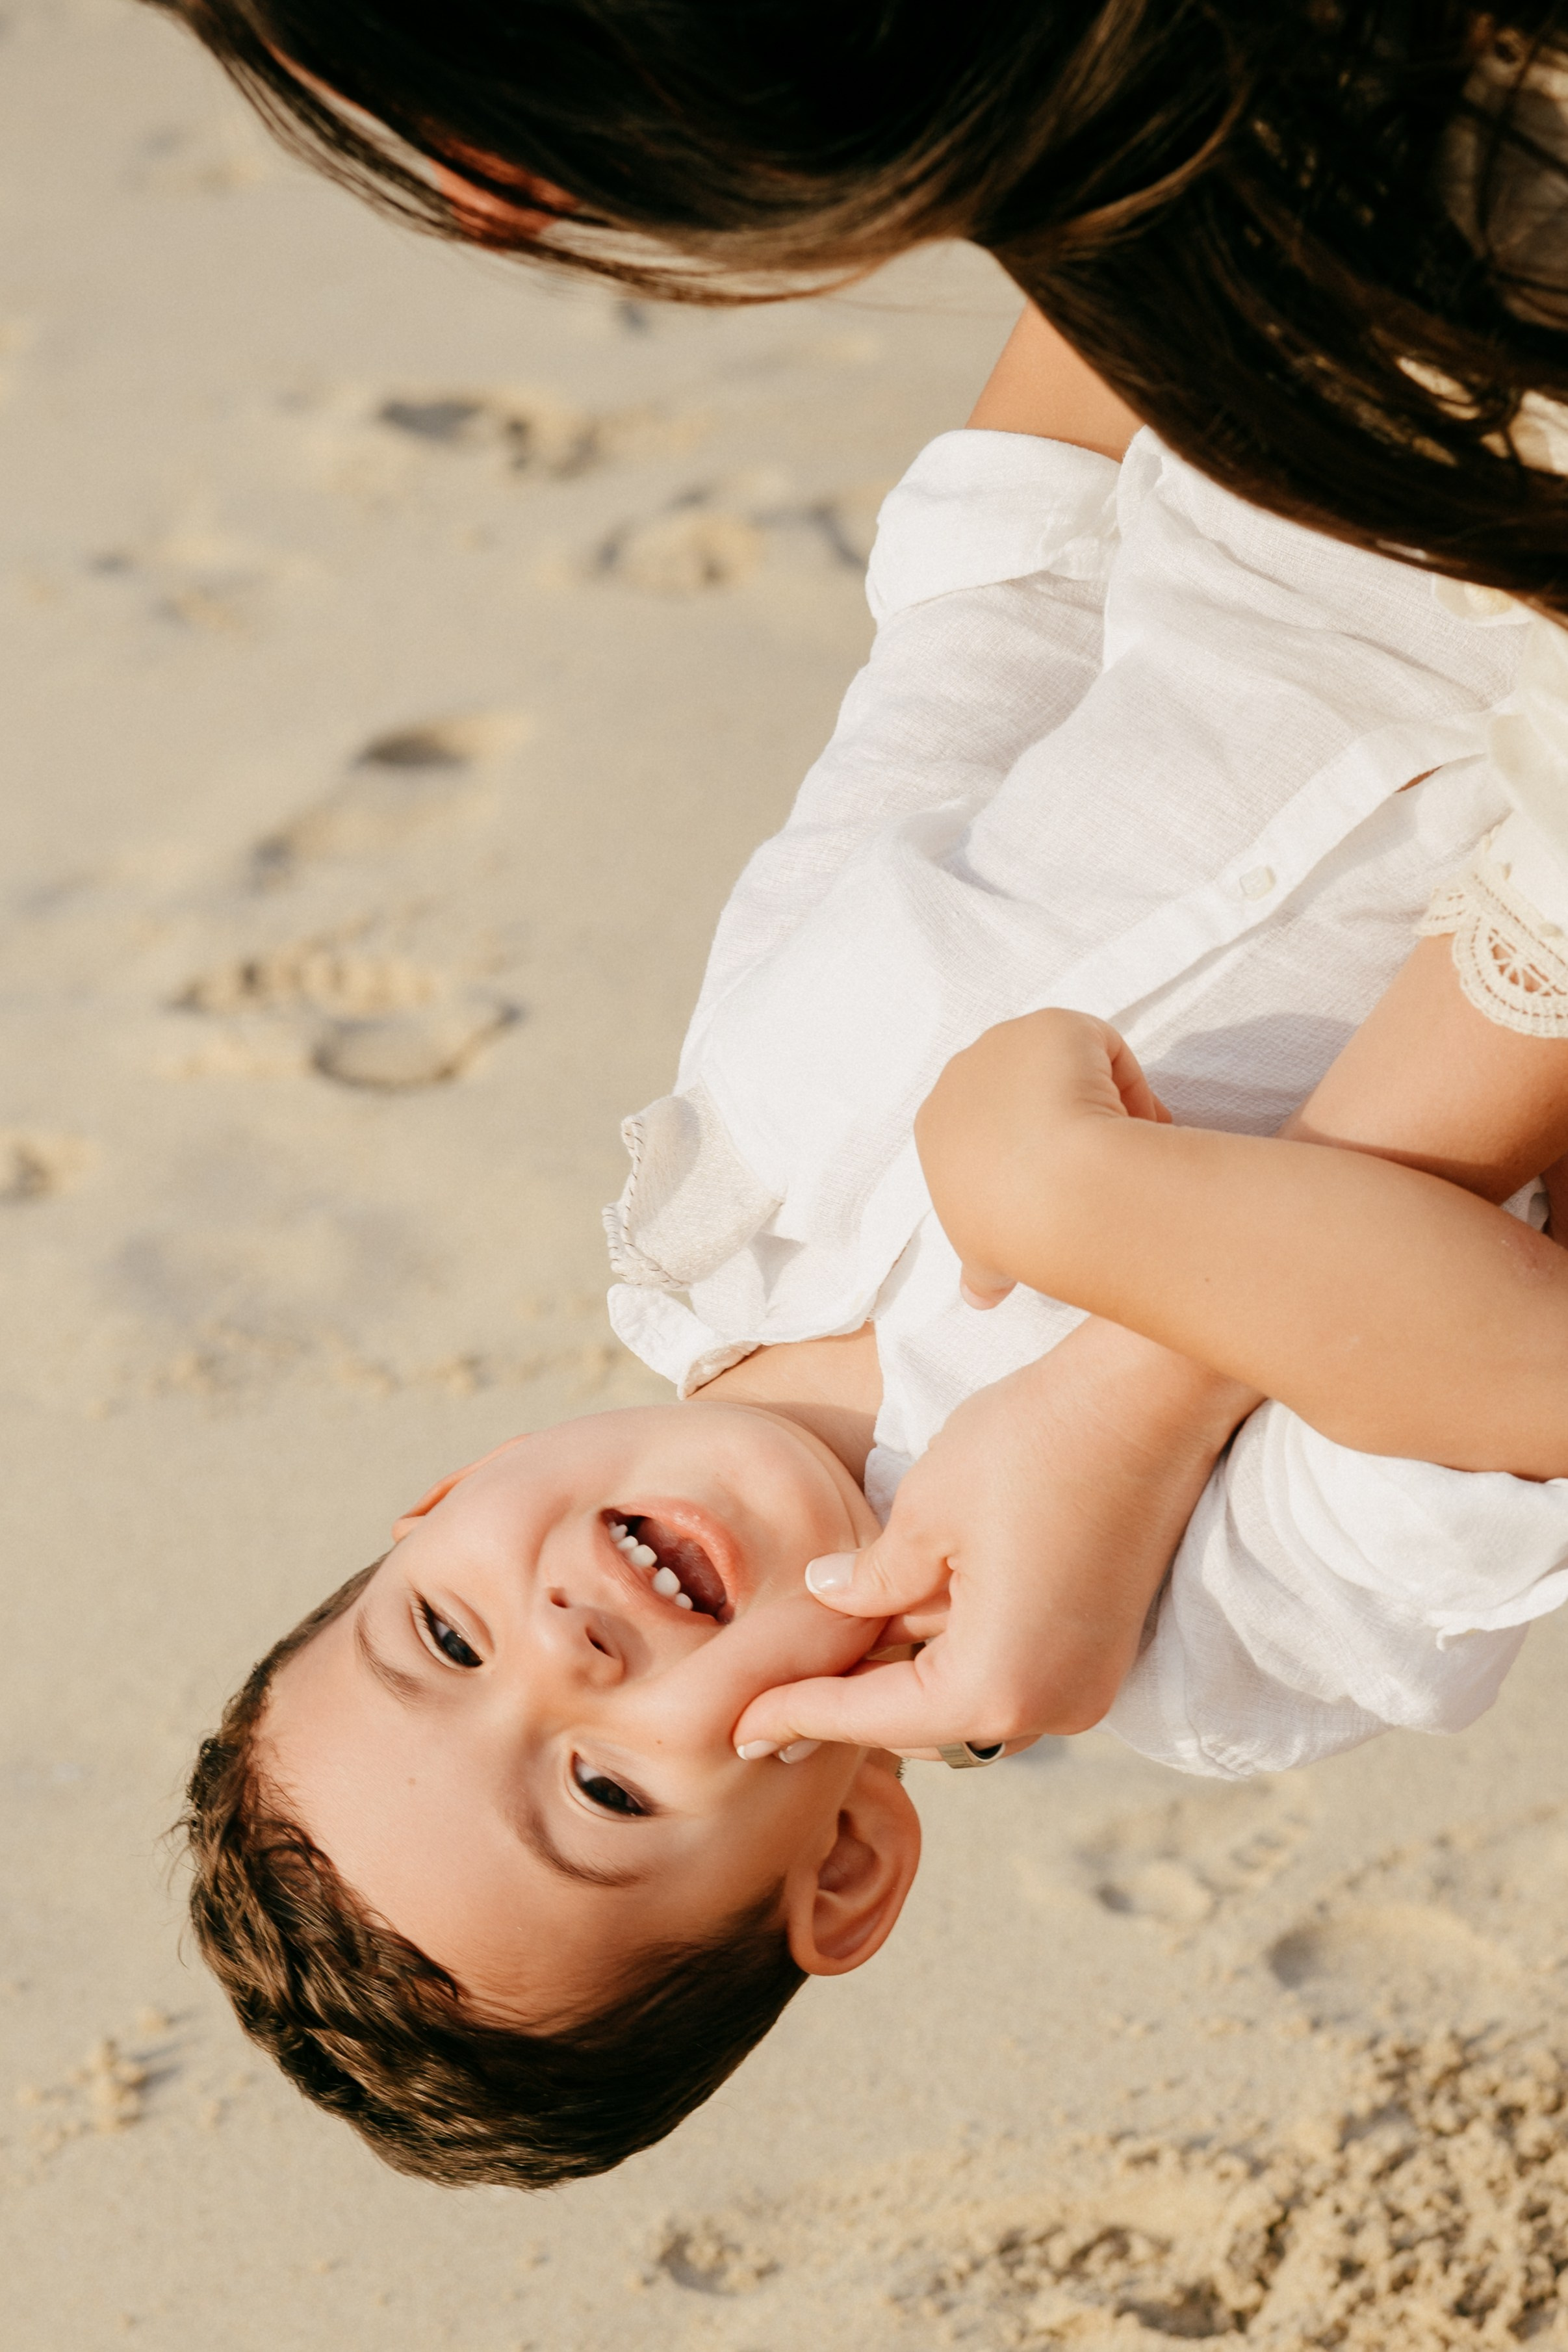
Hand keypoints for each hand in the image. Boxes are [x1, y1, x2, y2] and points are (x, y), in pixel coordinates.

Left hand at [731, 1321, 1249, 1761]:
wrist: (1151, 1395)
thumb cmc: (1034, 1445)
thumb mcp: (926, 1513)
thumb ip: (870, 1579)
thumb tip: (830, 1601)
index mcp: (994, 1687)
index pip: (869, 1717)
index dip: (794, 1715)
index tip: (736, 1729)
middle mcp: (1050, 1709)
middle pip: (921, 1727)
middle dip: (848, 1705)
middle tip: (771, 1695)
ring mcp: (1087, 1684)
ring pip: (966, 1705)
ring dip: (903, 1680)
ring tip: (829, 1651)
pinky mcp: (1104, 1650)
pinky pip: (1010, 1675)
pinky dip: (953, 1657)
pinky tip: (903, 1619)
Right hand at [914, 1010, 1168, 1307]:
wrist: (1045, 1188)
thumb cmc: (1011, 1227)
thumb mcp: (982, 1259)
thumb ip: (981, 1272)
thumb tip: (978, 1298)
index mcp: (938, 1125)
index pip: (990, 1128)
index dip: (1029, 1154)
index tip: (1060, 1186)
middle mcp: (963, 1076)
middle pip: (1026, 1090)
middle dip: (1062, 1122)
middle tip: (1099, 1167)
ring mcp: (1007, 1043)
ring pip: (1068, 1068)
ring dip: (1101, 1104)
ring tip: (1125, 1152)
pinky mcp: (1052, 1025)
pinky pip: (1101, 1050)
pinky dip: (1127, 1086)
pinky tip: (1138, 1126)